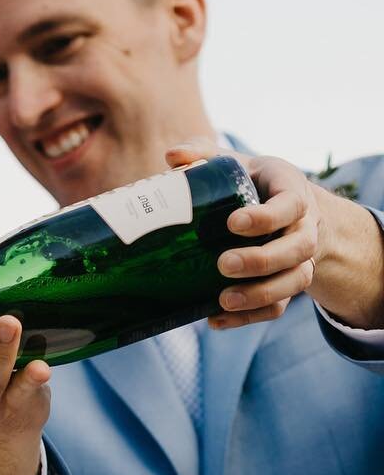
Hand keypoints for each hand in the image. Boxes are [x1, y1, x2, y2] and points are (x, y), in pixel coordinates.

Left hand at [164, 141, 330, 329]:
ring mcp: (299, 260)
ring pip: (293, 282)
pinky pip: (277, 307)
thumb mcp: (236, 164)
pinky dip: (249, 318)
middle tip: (223, 264)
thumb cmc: (254, 184)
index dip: (266, 218)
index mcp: (292, 193)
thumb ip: (204, 154)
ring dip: (260, 295)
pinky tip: (215, 320)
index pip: (290, 205)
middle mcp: (303, 228)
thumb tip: (171, 157)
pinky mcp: (286, 284)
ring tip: (223, 300)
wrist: (288, 211)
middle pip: (296, 249)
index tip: (233, 223)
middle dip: (261, 261)